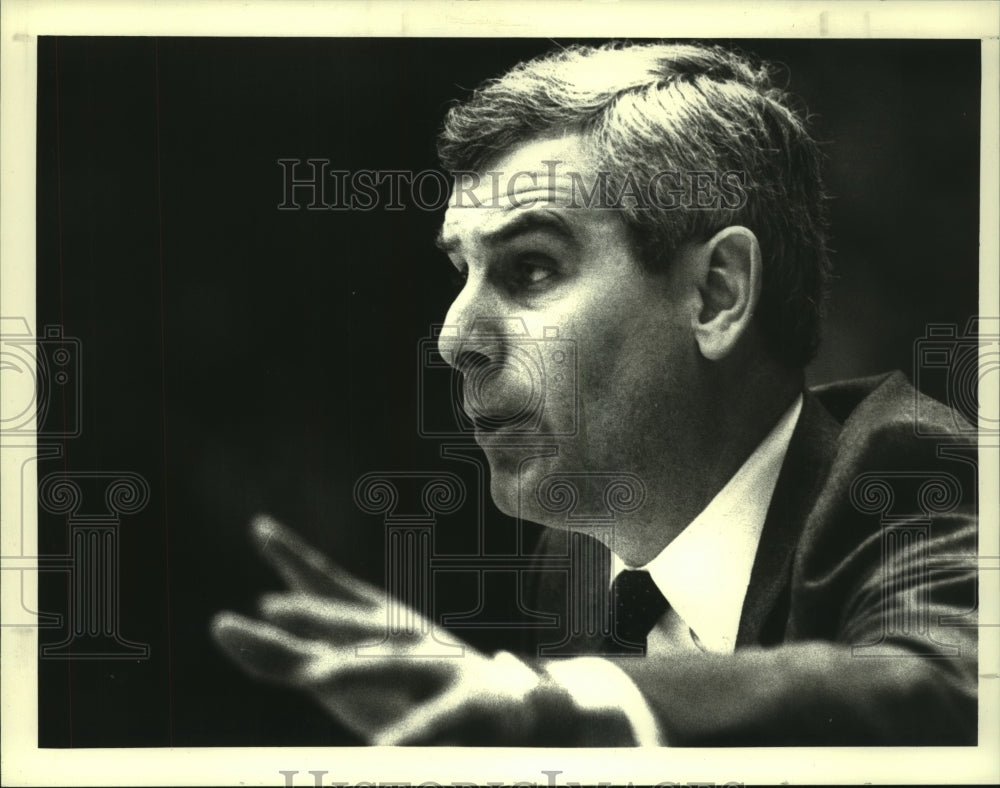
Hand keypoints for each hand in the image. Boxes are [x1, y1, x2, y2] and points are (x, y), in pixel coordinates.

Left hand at [210, 515, 541, 743]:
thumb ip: (290, 656)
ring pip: (390, 667)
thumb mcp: (356, 670)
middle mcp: (408, 638)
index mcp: (380, 627)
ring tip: (315, 678)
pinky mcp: (468, 705)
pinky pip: (433, 725)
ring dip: (354, 669)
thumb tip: (228, 631)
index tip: (262, 531)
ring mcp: (440, 667)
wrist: (517, 706)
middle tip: (271, 609)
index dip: (296, 560)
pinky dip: (408, 736)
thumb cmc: (423, 686)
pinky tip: (383, 752)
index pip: (333, 590)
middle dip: (315, 616)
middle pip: (353, 626)